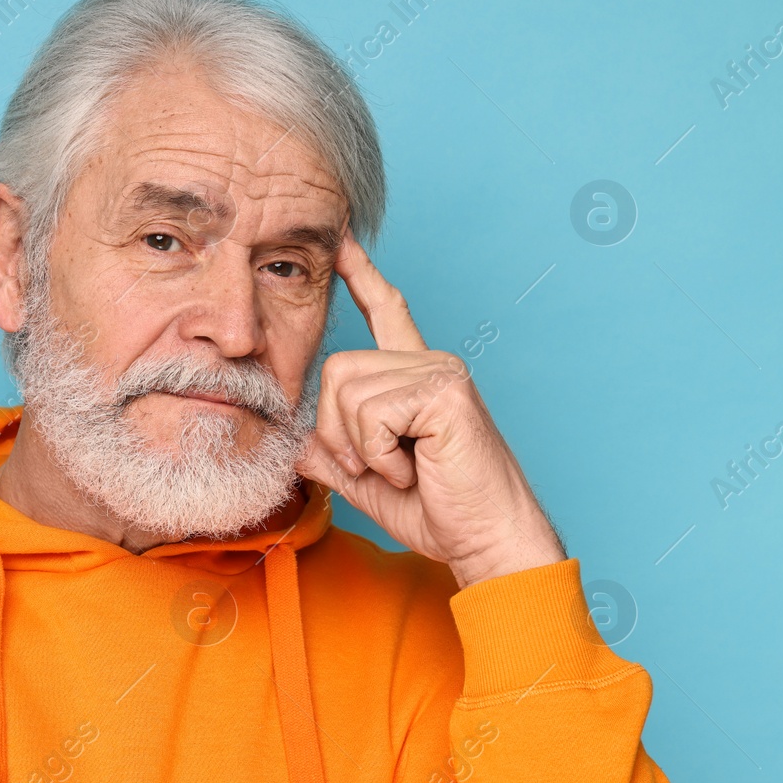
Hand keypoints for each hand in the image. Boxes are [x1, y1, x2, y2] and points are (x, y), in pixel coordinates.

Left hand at [296, 235, 565, 587]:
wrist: (484, 541)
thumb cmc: (439, 512)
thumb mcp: (367, 482)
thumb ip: (334, 457)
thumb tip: (298, 446)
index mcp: (414, 376)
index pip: (385, 310)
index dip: (360, 275)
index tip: (341, 241)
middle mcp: (430, 363)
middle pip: (334, 370)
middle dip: (336, 431)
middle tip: (377, 467)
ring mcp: (440, 372)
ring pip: (347, 393)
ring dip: (360, 448)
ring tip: (401, 469)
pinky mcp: (444, 392)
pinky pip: (371, 414)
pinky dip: (379, 455)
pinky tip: (413, 469)